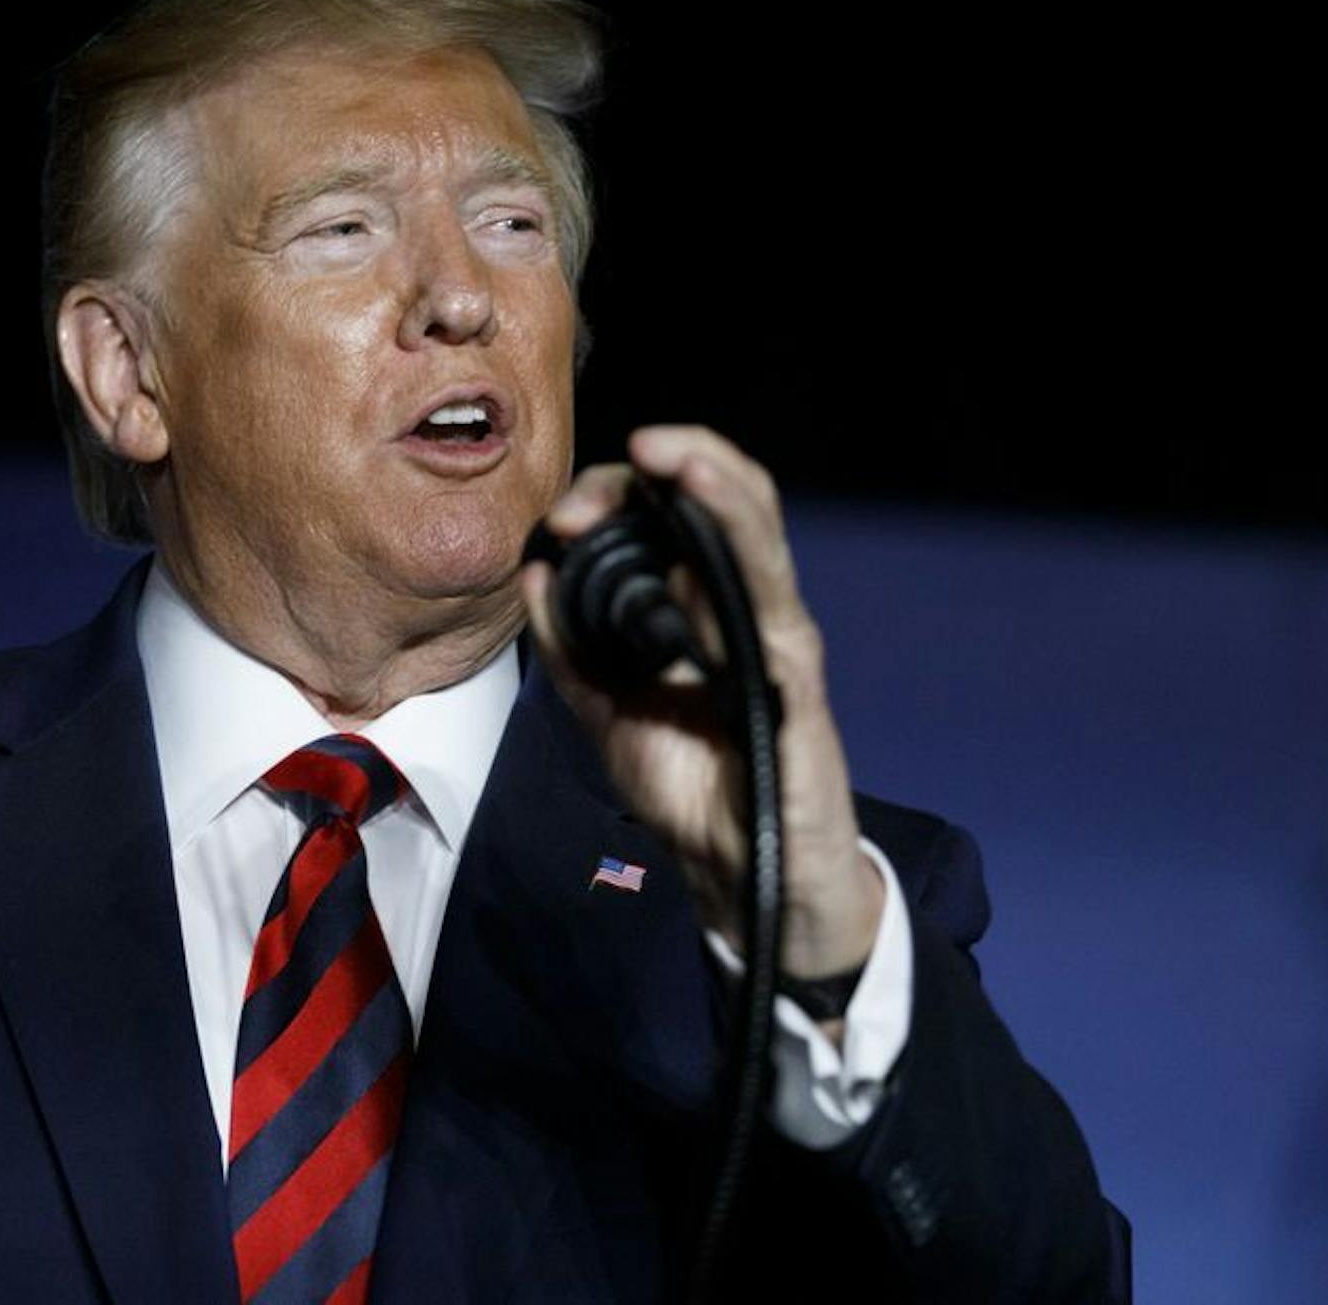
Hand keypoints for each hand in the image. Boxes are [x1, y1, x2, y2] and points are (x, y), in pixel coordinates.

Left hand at [516, 426, 884, 994]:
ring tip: (674, 459)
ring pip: (759, 538)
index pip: (674, 511)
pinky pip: (768, 618)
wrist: (743, 869)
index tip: (563, 517)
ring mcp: (777, 640)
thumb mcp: (606, 707)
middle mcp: (748, 606)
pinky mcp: (794, 688)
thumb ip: (570, 644)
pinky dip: (735, 576)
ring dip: (718, 488)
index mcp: (704, 601)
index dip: (620, 493)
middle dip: (679, 461)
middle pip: (728, 500)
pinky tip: (699, 557)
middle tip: (626, 458)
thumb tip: (533, 572)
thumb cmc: (689, 782)